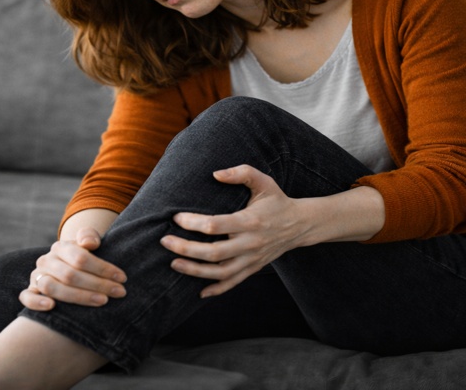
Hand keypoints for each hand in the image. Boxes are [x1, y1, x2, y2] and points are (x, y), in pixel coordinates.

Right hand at [19, 227, 127, 311]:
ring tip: (101, 301)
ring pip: (51, 287)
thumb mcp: (89, 242)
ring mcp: (37, 276)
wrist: (69, 268)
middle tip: (118, 293)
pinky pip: (26, 297)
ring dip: (78, 296)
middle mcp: (46, 261)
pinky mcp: (30, 291)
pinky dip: (36, 303)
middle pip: (69, 275)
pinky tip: (52, 306)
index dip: (102, 268)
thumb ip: (89, 236)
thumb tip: (89, 243)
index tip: (121, 278)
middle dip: (97, 284)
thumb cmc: (85, 258)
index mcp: (60, 247)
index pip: (80, 257)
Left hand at [159, 164, 308, 297]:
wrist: (300, 225)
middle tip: (165, 241)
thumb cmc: (276, 201)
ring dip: (195, 271)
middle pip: (214, 253)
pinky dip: (216, 289)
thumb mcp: (264, 181)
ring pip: (221, 273)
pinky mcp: (253, 268)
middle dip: (186, 249)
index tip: (176, 218)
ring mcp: (252, 259)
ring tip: (174, 263)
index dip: (193, 223)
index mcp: (251, 221)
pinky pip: (233, 283)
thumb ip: (241, 173)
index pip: (216, 225)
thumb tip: (215, 174)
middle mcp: (251, 243)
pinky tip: (199, 291)